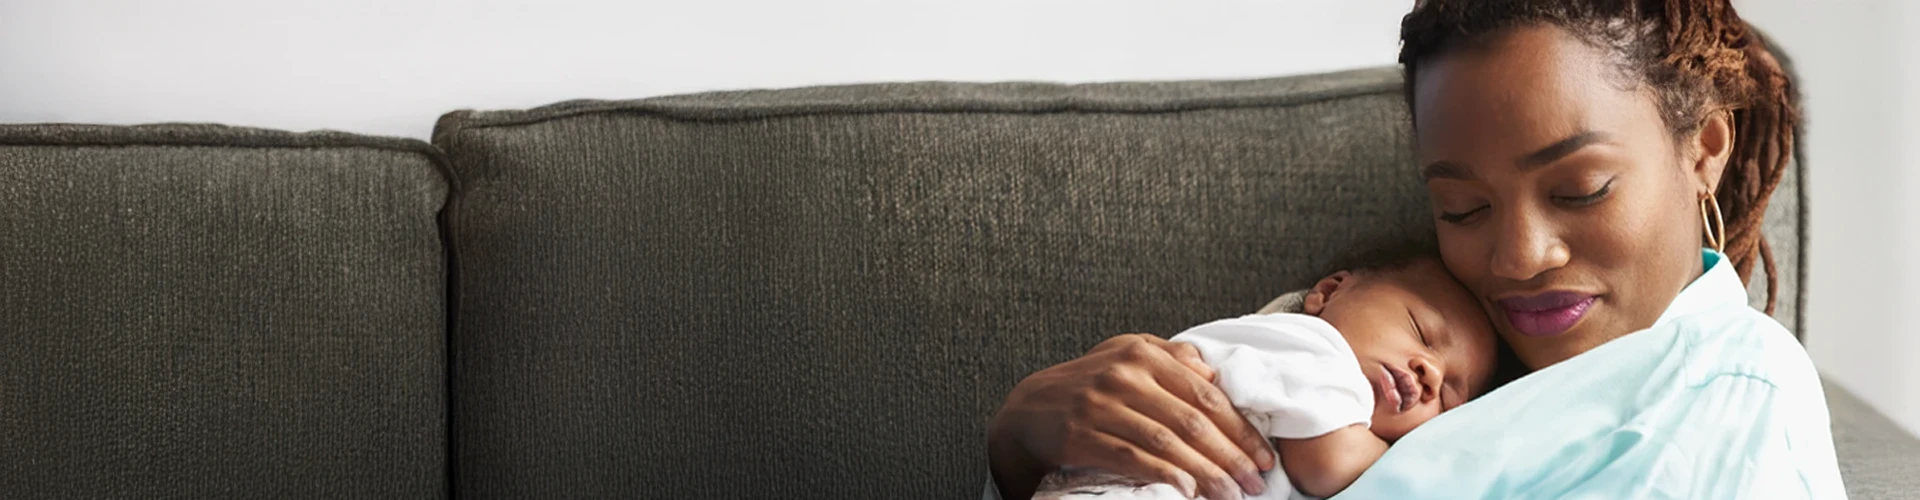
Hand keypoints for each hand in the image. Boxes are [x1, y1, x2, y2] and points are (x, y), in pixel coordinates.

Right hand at [987, 334, 1273, 499]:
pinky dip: (1163, 474)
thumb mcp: (1127, 356)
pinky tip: (1187, 491)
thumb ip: (1171, 359)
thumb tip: (1213, 372)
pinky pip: (1131, 458)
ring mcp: (1099, 404)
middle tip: (1255, 482)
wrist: (1030, 409)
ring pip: (1166, 442)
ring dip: (1205, 473)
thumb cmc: (1090, 385)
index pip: (1205, 393)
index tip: (1263, 455)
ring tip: (1229, 494)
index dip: (1239, 427)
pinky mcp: (1080, 434)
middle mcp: (1122, 375)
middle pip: (1191, 420)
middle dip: (1230, 455)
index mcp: (1142, 353)